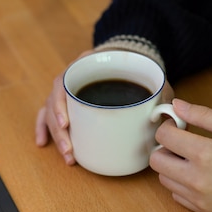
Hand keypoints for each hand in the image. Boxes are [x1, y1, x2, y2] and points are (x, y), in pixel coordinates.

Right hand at [35, 49, 174, 164]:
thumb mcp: (152, 77)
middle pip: (55, 102)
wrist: (132, 56)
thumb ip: (160, 94)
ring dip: (55, 135)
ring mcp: (68, 89)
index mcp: (87, 64)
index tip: (67, 124)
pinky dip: (44, 128)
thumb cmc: (140, 68)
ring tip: (67, 155)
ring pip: (50, 111)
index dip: (62, 104)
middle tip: (69, 150)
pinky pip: (48, 114)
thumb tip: (169, 120)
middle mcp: (73, 76)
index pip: (64, 82)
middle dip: (59, 130)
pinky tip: (42, 143)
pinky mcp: (67, 102)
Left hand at [149, 99, 211, 211]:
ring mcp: (198, 197)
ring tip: (192, 160)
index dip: (167, 127)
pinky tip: (198, 176)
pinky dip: (181, 185)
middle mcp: (196, 178)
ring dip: (172, 167)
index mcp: (204, 153)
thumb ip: (203, 115)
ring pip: (164, 179)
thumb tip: (177, 105)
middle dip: (165, 148)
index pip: (163, 136)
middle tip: (181, 144)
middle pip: (157, 160)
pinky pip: (177, 196)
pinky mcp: (202, 210)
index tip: (177, 126)